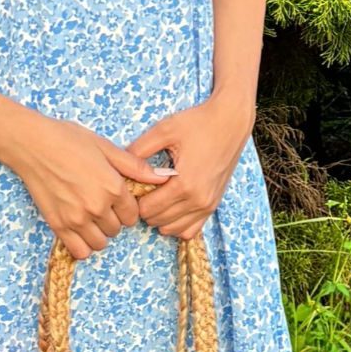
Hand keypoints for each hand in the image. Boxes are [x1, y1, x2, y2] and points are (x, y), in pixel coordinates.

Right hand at [7, 115, 176, 260]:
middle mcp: (97, 206)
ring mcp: (77, 218)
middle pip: (117, 229)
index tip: (116, 199)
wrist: (32, 144)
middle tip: (101, 204)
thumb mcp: (106, 147)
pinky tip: (79, 229)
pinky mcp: (58, 225)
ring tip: (90, 217)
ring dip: (99, 233)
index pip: (133, 214)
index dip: (127, 207)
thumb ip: (136, 167)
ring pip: (101, 243)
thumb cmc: (69, 140)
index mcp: (112, 187)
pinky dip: (83, 245)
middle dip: (113, 218)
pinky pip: (80, 251)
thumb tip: (165, 176)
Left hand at [122, 92, 255, 239]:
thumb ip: (138, 150)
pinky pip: (191, 229)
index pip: (147, 209)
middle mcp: (198, 200)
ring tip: (156, 195)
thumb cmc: (198, 123)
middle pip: (158, 221)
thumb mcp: (164, 130)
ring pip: (173, 229)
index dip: (135, 198)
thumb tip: (119, 167)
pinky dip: (177, 223)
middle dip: (146, 207)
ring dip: (159, 217)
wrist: (231, 121)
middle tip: (144, 187)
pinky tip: (171, 206)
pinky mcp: (214, 205)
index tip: (135, 183)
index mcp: (184, 184)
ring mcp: (208, 205)